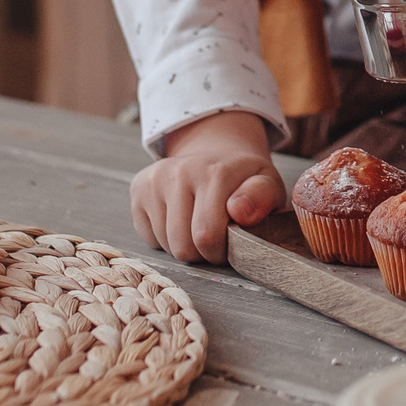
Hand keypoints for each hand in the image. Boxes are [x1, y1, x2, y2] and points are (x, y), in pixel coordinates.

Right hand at [131, 111, 279, 263]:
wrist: (217, 152)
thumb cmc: (245, 178)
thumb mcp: (267, 185)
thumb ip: (261, 198)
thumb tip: (239, 212)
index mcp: (216, 172)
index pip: (207, 237)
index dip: (221, 252)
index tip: (231, 243)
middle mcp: (180, 171)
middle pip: (182, 246)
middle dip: (202, 253)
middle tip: (215, 237)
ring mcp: (155, 179)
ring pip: (165, 244)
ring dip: (184, 246)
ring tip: (199, 226)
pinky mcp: (138, 187)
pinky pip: (148, 237)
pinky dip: (165, 238)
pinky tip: (180, 219)